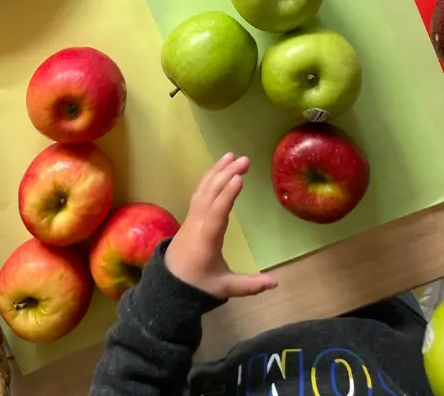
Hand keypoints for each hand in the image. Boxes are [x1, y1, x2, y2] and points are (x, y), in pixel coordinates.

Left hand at [165, 153, 277, 299]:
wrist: (168, 285)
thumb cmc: (198, 285)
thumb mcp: (225, 288)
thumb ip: (250, 285)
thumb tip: (275, 283)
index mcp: (206, 240)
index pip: (216, 214)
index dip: (227, 196)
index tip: (238, 178)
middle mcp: (197, 224)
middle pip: (210, 194)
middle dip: (226, 175)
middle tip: (245, 160)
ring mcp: (191, 217)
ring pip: (204, 189)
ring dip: (217, 171)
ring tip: (232, 155)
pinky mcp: (190, 215)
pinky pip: (199, 191)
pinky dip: (209, 177)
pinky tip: (219, 168)